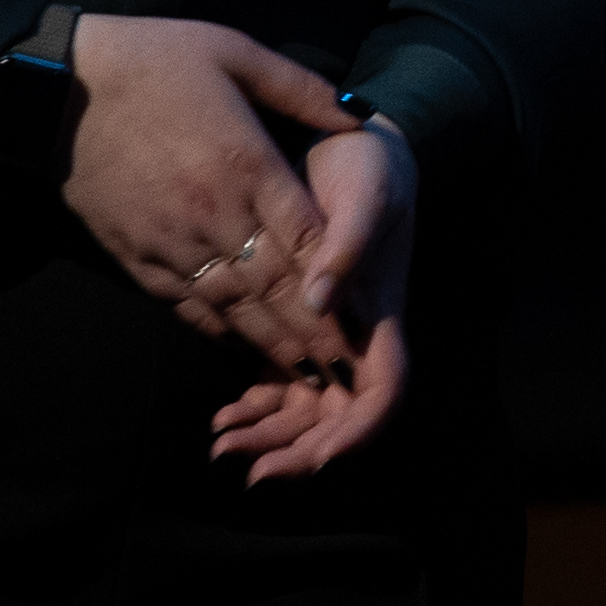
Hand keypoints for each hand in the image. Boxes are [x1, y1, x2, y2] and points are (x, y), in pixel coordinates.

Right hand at [66, 16, 354, 370]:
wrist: (57, 86)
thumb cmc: (154, 60)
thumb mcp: (237, 53)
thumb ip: (303, 90)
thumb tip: (359, 117)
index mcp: (246, 163)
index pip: (306, 237)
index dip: (339, 284)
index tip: (368, 320)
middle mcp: (213, 213)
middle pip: (274, 286)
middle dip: (313, 333)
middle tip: (346, 373)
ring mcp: (170, 240)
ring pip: (232, 306)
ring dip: (270, 343)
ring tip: (305, 375)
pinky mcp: (133, 255)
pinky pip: (183, 304)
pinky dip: (215, 330)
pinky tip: (240, 347)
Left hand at [205, 118, 417, 482]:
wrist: (347, 139)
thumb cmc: (367, 164)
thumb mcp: (365, 194)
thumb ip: (346, 248)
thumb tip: (317, 303)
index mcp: (382, 314)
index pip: (384, 392)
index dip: (357, 431)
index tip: (319, 458)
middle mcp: (356, 336)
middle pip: (338, 417)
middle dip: (298, 450)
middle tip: (246, 466)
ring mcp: (326, 334)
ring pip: (305, 409)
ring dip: (269, 436)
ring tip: (221, 443)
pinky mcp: (295, 324)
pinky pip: (281, 385)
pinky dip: (255, 407)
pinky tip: (223, 415)